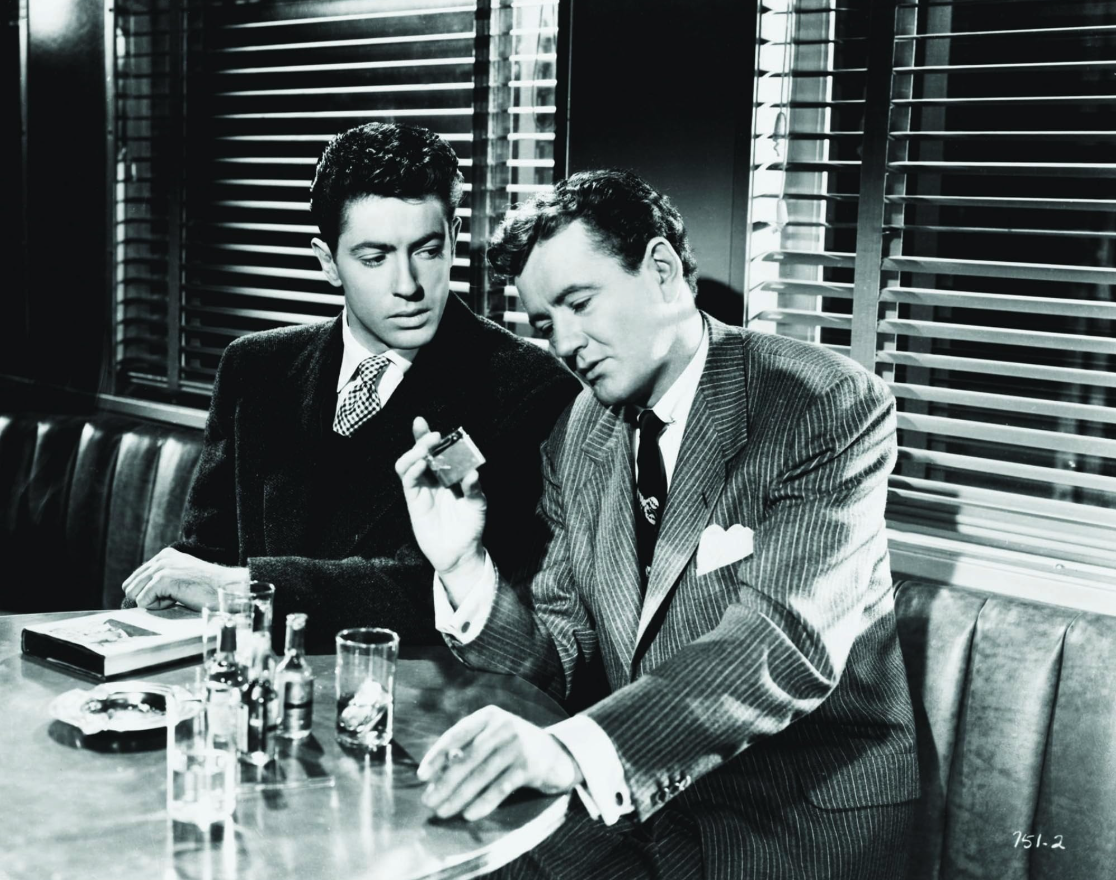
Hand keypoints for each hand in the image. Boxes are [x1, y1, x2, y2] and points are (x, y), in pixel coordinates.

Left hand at [122, 547, 248, 610]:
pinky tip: (178, 598)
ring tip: (177, 596)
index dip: (148, 594)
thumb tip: (139, 594)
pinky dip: (160, 606)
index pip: (135, 578)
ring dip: (154, 602)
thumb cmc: (209, 588)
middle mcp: (161, 558)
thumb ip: (162, 578)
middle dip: (149, 598)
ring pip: (134, 594)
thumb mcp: (182, 576)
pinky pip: (143, 601)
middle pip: (130, 586)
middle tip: (174, 596)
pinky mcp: (163, 579)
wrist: (226, 589)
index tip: (172, 594)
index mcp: (164, 556)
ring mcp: (162, 567)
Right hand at [395, 417, 487, 601]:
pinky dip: (413, 470)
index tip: (422, 422)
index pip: (435, 450)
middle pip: (419, 453)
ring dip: (414, 453)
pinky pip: (408, 482)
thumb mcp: (478, 505)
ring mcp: (422, 490)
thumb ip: (474, 489)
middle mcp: (432, 479)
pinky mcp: (414, 502)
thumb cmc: (471, 526)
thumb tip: (473, 473)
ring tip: (425, 448)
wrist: (460, 552)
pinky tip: (421, 465)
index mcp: (447, 474)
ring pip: (408, 464)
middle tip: (431, 434)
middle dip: (421, 440)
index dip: (427, 436)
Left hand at [417, 706, 581, 821]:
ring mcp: (518, 745)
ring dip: (459, 796)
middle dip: (445, 782)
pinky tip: (469, 814)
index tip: (422, 775)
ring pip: (481, 775)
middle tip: (428, 801)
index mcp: (489, 716)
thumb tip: (437, 774)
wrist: (558, 755)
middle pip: (467, 758)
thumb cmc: (516, 748)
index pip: (456, 734)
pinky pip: (500, 788)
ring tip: (443, 811)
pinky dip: (483, 803)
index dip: (437, 755)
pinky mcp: (529, 766)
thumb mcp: (494, 738)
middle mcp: (503, 726)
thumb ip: (469, 749)